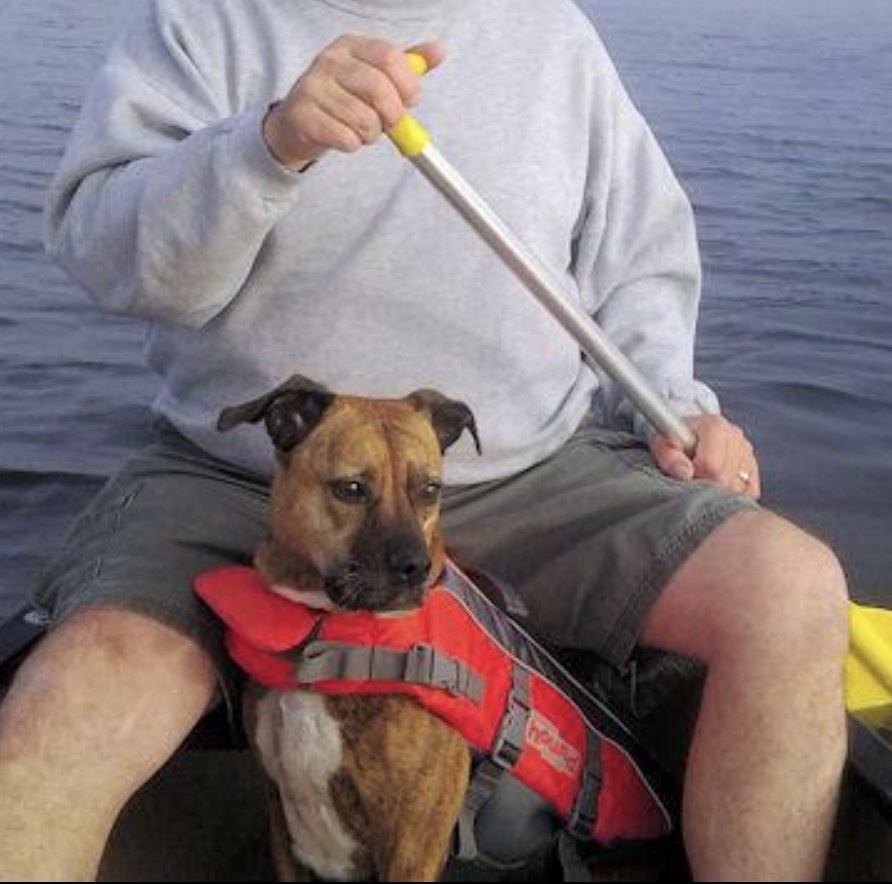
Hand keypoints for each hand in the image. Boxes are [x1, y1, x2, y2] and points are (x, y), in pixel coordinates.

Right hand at [262, 35, 443, 169]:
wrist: (298, 123)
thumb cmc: (343, 99)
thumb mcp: (373, 75)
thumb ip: (405, 65)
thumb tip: (438, 51)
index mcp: (350, 45)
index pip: (390, 57)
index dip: (407, 85)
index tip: (410, 101)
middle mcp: (329, 61)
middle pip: (378, 88)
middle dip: (392, 115)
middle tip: (388, 124)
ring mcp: (312, 87)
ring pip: (363, 119)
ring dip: (371, 134)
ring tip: (363, 131)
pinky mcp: (303, 116)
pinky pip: (345, 138)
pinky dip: (353, 145)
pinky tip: (345, 138)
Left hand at [649, 413, 760, 497]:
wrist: (688, 432)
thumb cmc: (674, 439)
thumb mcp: (662, 443)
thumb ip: (668, 456)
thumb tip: (685, 473)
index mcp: (715, 427)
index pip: (712, 466)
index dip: (696, 476)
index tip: (687, 473)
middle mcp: (736, 436)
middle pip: (726, 479)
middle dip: (706, 485)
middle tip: (693, 478)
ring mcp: (747, 451)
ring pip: (739, 488)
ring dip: (719, 491)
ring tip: (704, 479)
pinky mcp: (753, 466)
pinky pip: (749, 491)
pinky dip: (733, 494)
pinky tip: (718, 487)